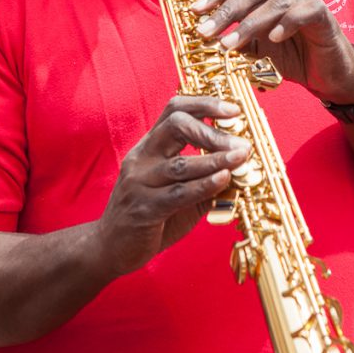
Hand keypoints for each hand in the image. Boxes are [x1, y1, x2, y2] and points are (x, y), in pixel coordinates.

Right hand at [97, 95, 250, 276]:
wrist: (111, 248)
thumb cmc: (150, 216)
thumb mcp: (177, 191)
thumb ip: (204, 178)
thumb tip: (242, 168)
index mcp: (149, 146)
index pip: (174, 109)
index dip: (205, 104)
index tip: (234, 109)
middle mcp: (141, 157)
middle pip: (175, 125)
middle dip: (212, 130)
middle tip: (241, 141)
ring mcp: (139, 182)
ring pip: (180, 163)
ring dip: (215, 159)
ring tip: (241, 157)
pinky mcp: (144, 208)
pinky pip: (178, 193)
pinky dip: (204, 185)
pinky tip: (224, 180)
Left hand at [190, 0, 353, 103]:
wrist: (329, 76)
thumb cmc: (294, 60)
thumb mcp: (258, 51)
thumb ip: (237, 41)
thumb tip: (205, 40)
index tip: (195, 11)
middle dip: (225, 11)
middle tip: (204, 32)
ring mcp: (306, 0)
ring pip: (273, 3)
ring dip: (248, 25)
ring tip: (229, 45)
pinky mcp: (323, 15)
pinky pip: (302, 13)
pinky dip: (285, 24)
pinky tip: (273, 39)